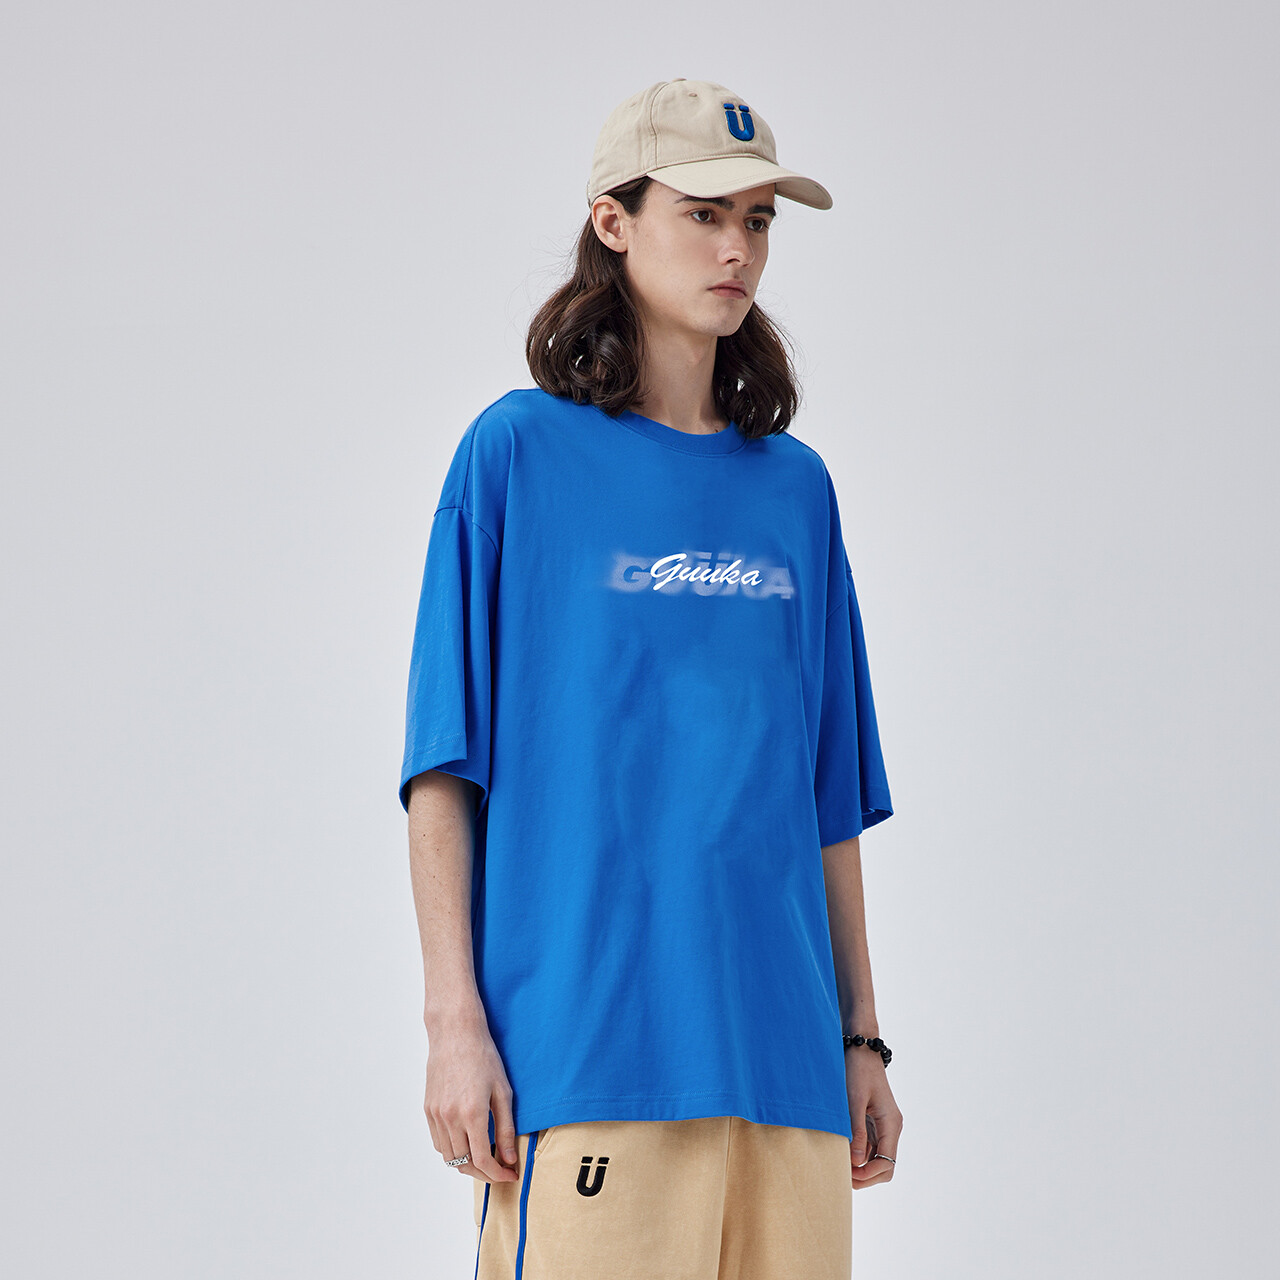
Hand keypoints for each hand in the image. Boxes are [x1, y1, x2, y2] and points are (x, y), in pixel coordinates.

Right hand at [423, 1013, 520, 1183]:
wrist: (455, 1033)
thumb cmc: (483, 1057)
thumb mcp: (503, 1091)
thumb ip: (506, 1128)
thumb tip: (508, 1158)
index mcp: (471, 1114)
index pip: (482, 1160)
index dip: (498, 1174)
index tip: (510, 1175)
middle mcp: (450, 1118)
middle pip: (464, 1164)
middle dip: (484, 1174)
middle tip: (500, 1171)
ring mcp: (436, 1115)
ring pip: (449, 1157)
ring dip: (467, 1165)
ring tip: (485, 1159)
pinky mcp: (428, 1110)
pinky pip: (438, 1142)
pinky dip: (452, 1151)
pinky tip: (467, 1143)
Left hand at [846, 1048, 901, 1188]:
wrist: (861, 1048)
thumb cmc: (857, 1070)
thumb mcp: (854, 1100)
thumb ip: (857, 1131)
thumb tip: (857, 1162)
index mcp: (891, 1124)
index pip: (886, 1164)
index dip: (868, 1175)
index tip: (847, 1176)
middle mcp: (891, 1128)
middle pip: (885, 1167)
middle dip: (865, 1177)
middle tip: (841, 1177)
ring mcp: (883, 1126)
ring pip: (877, 1159)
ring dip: (861, 1168)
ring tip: (838, 1168)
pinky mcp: (874, 1122)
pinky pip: (870, 1147)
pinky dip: (858, 1156)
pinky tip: (841, 1155)